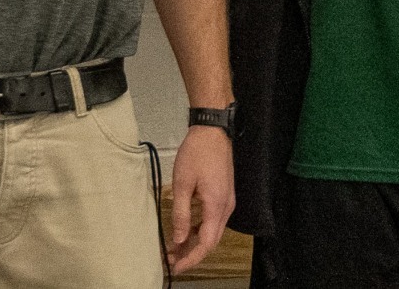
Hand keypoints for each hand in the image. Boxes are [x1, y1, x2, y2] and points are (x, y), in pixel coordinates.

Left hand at [166, 124, 234, 271]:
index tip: (175, 267)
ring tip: (174, 249)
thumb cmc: (196, 154)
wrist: (213, 131)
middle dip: (192, 254)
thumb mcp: (183, 184)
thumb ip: (181, 214)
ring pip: (213, 232)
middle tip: (171, 261)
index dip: (191, 258)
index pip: (206, 243)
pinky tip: (186, 231)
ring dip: (195, 242)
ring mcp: (227, 201)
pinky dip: (200, 230)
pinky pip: (214, 220)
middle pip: (211, 241)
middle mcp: (226, 207)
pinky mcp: (224, 195)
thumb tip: (178, 240)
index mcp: (217, 206)